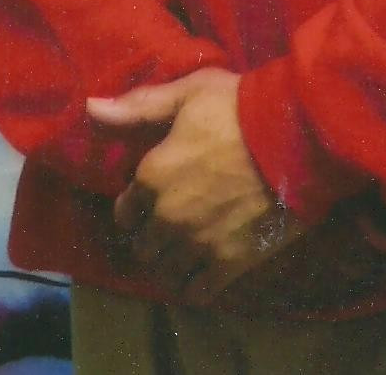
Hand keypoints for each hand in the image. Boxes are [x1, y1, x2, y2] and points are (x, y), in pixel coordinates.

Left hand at [87, 69, 302, 305]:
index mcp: (153, 175)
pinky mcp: (230, 262)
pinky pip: (197, 291)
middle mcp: (168, 216)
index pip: (125, 210)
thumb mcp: (188, 93)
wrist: (296, 137)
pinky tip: (203, 273)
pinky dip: (194, 286)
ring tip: (184, 252)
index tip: (150, 200)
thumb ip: (139, 106)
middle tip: (170, 226)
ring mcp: (198, 243)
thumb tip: (90, 107)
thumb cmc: (240, 107)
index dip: (136, 206)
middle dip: (152, 236)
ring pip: (166, 272)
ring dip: (170, 264)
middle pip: (144, 245)